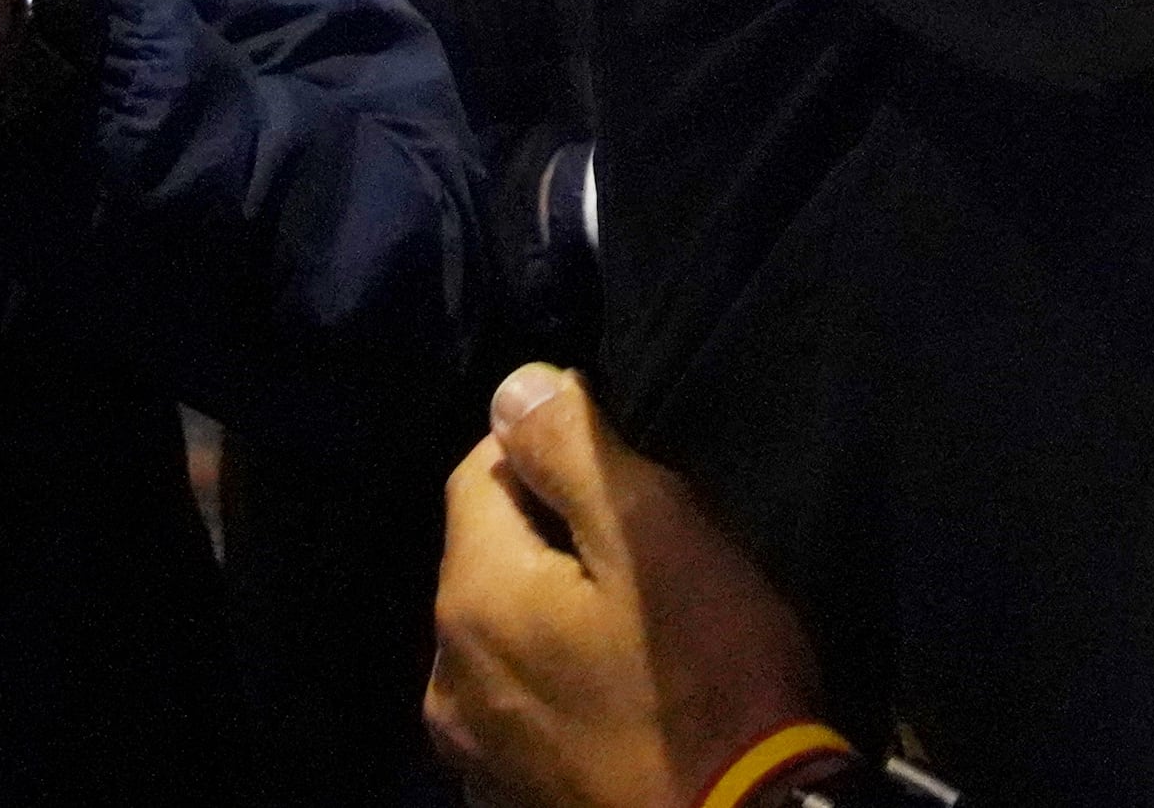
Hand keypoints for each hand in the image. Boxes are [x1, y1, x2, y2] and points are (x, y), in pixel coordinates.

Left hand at [429, 364, 820, 807]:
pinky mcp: (508, 797)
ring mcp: (473, 749)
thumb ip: (574, 451)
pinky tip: (622, 700)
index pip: (479, 470)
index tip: (633, 477)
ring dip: (555, 613)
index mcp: (473, 596)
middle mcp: (445, 674)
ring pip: (503, 635)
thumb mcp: (658, 538)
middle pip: (488, 556)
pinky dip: (558, 685)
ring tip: (644, 629)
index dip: (553, 451)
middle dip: (557, 534)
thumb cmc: (707, 680)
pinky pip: (522, 705)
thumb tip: (512, 386)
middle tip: (656, 554)